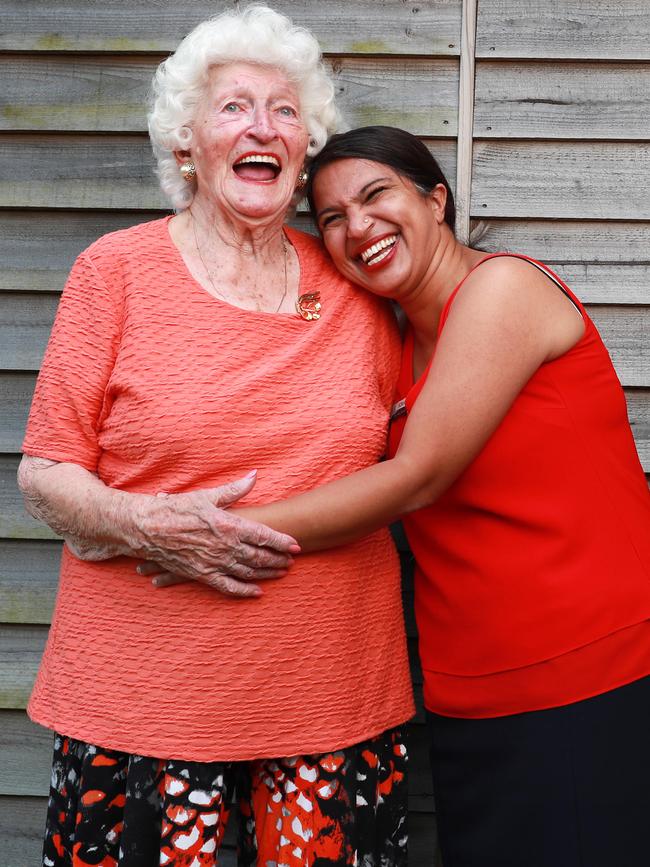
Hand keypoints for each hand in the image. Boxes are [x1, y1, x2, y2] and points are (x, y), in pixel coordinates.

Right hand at [133, 472, 298, 597]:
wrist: (147, 528)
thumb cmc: (177, 508)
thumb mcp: (208, 496)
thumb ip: (235, 489)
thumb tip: (255, 475)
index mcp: (229, 525)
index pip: (263, 535)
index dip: (282, 541)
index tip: (296, 545)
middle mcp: (225, 546)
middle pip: (260, 556)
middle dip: (278, 559)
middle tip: (293, 561)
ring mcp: (214, 562)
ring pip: (248, 572)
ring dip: (267, 573)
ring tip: (281, 573)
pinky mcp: (202, 575)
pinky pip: (228, 587)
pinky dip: (244, 591)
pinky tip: (257, 592)